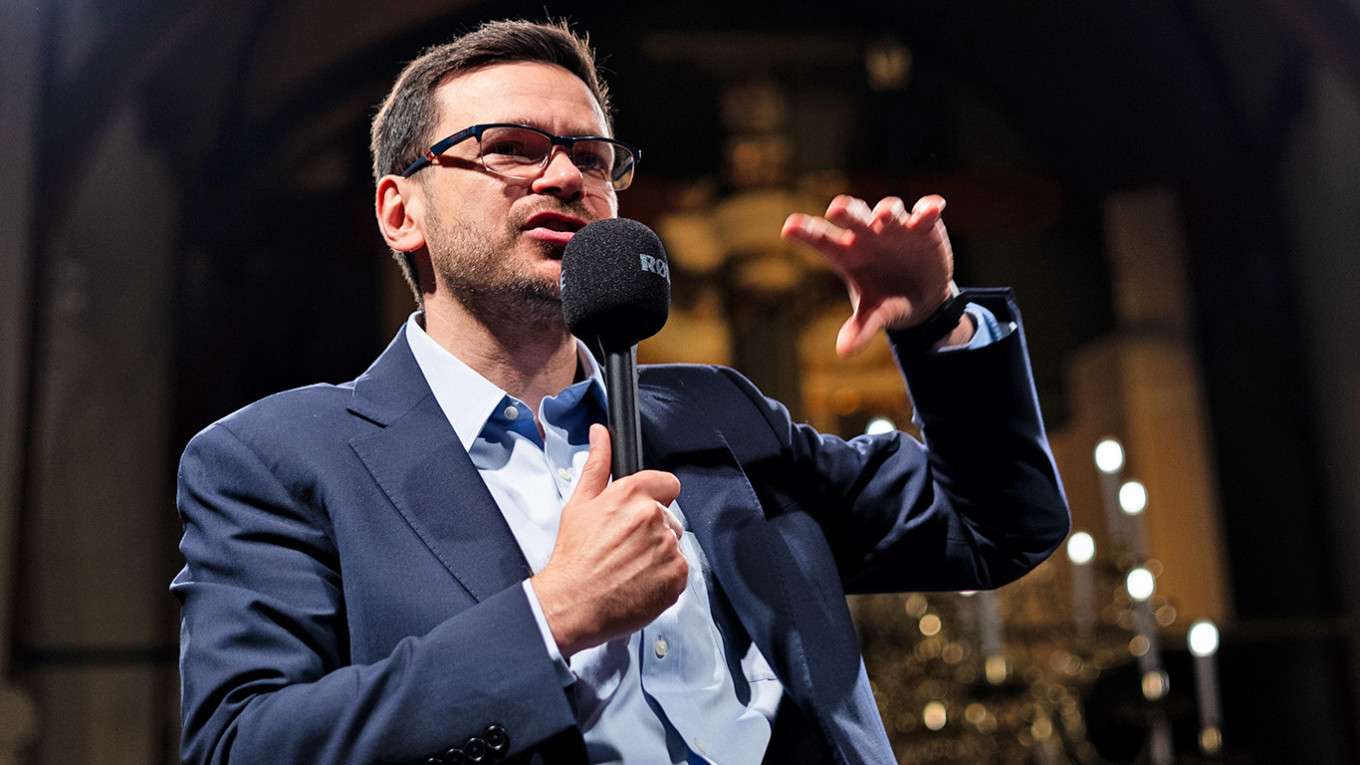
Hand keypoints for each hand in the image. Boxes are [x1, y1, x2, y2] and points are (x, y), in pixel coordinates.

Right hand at [530, 424, 686, 657]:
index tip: (641, 511)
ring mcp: (668, 547)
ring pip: (673, 544)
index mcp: (632, 494)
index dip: (654, 496)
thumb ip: (597, 464)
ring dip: (657, 554)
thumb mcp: (579, 504)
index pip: (667, 483)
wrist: (573, 604)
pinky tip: (639, 582)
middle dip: (652, 529)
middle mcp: (655, 517)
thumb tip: (600, 434)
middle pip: (669, 517)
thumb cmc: (573, 558)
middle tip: (624, 547)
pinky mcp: (677, 576)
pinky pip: (679, 570)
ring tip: (629, 567)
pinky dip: (664, 578)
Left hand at [782, 194, 964, 355]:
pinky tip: (934, 208)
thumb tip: (845, 352)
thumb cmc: (885, 299)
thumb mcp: (874, 315)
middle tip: (836, 209)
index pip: (821, 240)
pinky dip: (929, 208)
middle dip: (846, 212)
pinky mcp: (924, 226)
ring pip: (889, 210)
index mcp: (847, 254)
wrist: (921, 297)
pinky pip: (926, 212)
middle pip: (853, 217)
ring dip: (887, 211)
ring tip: (884, 216)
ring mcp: (895, 227)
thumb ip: (860, 329)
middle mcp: (868, 235)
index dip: (806, 233)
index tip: (789, 228)